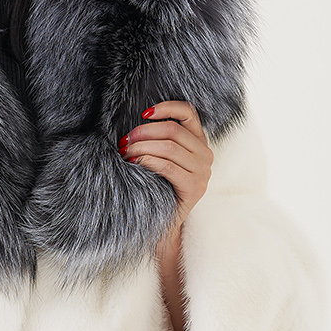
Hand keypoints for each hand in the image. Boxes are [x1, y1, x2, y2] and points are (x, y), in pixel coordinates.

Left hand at [118, 100, 213, 234]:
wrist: (164, 223)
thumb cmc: (158, 186)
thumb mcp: (161, 158)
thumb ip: (158, 139)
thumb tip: (135, 122)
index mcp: (199, 142)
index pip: (188, 112)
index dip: (166, 107)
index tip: (143, 113)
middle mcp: (205, 154)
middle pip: (173, 130)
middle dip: (143, 132)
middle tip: (124, 141)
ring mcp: (203, 172)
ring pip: (169, 147)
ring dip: (141, 148)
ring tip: (125, 153)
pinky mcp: (195, 187)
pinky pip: (167, 166)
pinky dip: (147, 161)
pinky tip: (134, 163)